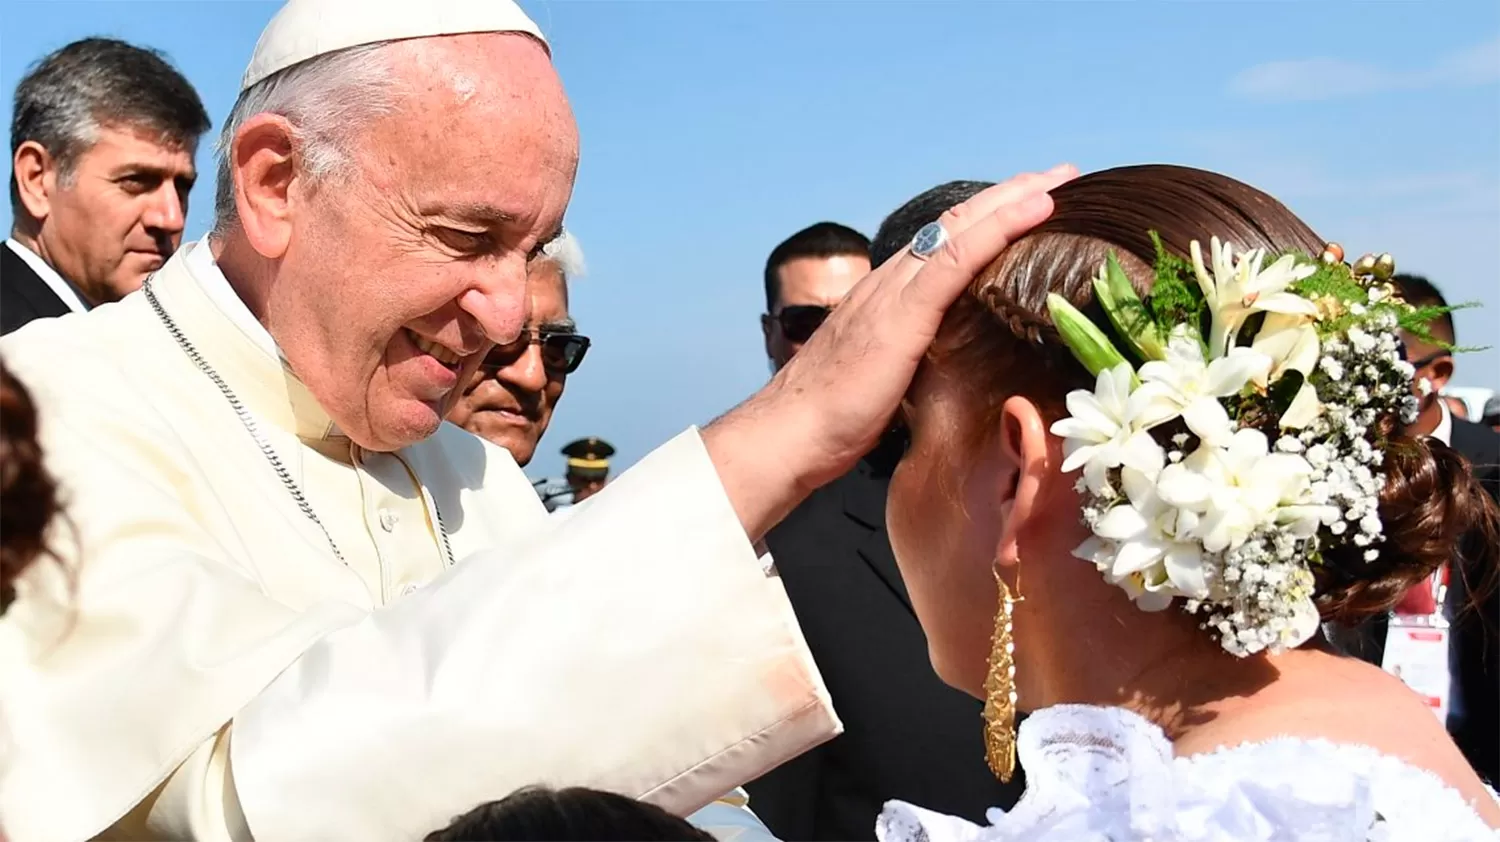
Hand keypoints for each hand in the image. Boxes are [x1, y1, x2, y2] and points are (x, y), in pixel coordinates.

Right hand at [705, 165, 1077, 541]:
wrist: (789, 433)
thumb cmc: (832, 421)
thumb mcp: (886, 382)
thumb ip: (913, 364)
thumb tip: (948, 374)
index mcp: (886, 298)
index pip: (944, 245)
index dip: (988, 219)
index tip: (1031, 204)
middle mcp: (890, 282)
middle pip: (957, 224)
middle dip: (1009, 195)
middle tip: (1059, 175)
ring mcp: (894, 293)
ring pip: (962, 228)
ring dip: (1014, 199)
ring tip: (1058, 180)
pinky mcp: (903, 313)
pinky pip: (959, 258)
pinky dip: (1001, 226)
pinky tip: (1036, 209)